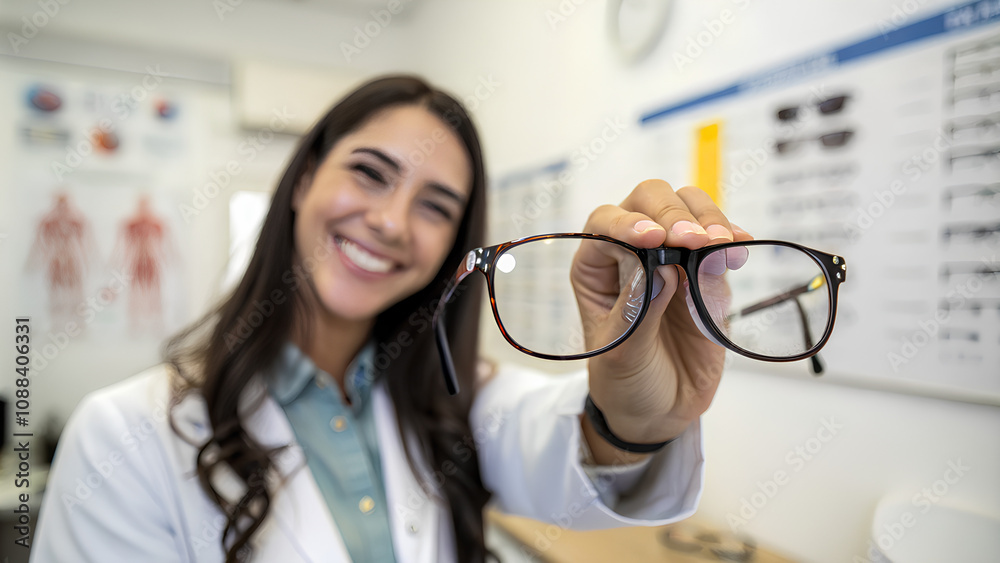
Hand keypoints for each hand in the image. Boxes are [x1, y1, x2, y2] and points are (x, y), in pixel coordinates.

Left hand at [575, 181, 752, 461]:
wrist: (659, 410)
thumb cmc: (626, 380)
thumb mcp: (621, 354)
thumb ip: (638, 311)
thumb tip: (660, 267)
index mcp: (596, 267)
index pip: (605, 224)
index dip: (628, 223)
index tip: (653, 238)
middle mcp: (631, 251)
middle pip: (648, 200)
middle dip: (672, 214)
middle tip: (695, 241)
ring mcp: (672, 257)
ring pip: (688, 207)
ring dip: (707, 218)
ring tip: (723, 243)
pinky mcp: (706, 272)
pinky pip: (719, 240)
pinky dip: (732, 237)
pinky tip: (739, 248)